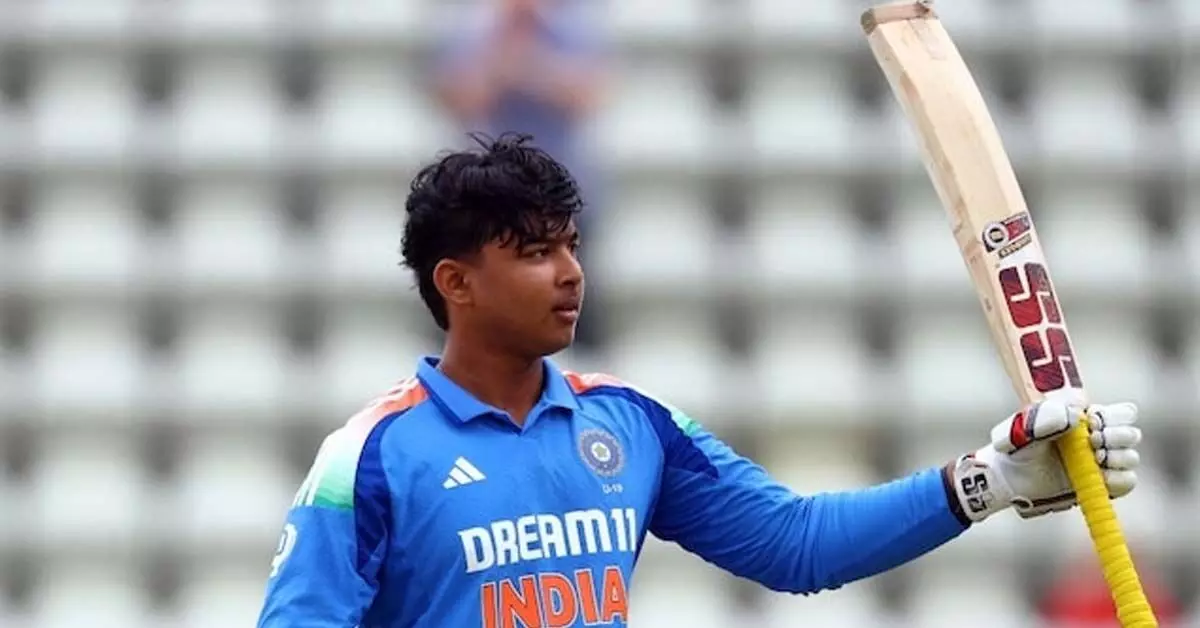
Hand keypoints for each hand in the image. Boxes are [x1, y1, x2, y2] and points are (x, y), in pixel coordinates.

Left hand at [947, 401, 1141, 522]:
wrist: (1009, 478)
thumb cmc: (1017, 447)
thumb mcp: (1025, 427)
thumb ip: (1047, 416)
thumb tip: (1078, 415)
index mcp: (1087, 419)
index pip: (1124, 413)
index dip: (1115, 417)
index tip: (1091, 422)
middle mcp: (1100, 439)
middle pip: (1132, 434)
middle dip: (1116, 437)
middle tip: (1092, 442)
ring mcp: (1103, 463)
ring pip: (1131, 458)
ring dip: (1117, 458)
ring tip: (1093, 460)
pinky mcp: (1102, 485)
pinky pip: (1127, 482)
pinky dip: (1116, 480)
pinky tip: (1098, 478)